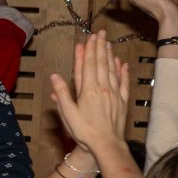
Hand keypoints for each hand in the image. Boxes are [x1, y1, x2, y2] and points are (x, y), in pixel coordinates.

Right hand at [49, 31, 129, 156]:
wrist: (106, 144)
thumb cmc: (84, 131)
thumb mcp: (67, 113)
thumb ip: (61, 93)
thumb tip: (55, 76)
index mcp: (87, 90)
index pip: (86, 66)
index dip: (86, 52)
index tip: (86, 39)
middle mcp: (102, 88)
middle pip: (100, 64)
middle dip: (99, 47)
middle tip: (100, 33)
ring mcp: (114, 94)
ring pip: (111, 69)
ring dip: (109, 55)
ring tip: (108, 43)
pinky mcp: (122, 101)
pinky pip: (123, 82)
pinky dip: (122, 71)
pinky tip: (122, 63)